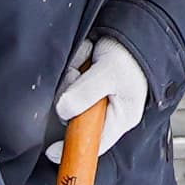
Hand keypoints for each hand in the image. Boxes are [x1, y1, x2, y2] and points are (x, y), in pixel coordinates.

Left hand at [47, 37, 148, 160]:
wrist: (133, 33)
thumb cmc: (131, 57)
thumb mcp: (109, 74)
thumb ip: (86, 93)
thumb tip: (63, 110)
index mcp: (120, 118)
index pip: (95, 144)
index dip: (72, 150)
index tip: (52, 152)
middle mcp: (106, 112)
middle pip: (74, 117)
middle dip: (72, 93)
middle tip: (81, 75)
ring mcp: (94, 99)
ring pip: (67, 96)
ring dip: (72, 75)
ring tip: (88, 61)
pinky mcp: (85, 85)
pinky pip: (67, 80)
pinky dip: (73, 65)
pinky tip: (86, 56)